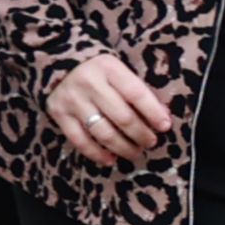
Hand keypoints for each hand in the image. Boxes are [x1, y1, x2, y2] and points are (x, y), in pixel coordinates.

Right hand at [48, 50, 175, 164]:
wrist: (60, 65)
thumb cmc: (100, 72)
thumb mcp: (120, 72)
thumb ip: (138, 91)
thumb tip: (162, 117)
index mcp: (109, 67)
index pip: (136, 93)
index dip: (153, 113)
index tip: (165, 126)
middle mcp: (89, 83)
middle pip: (122, 117)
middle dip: (141, 134)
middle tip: (151, 142)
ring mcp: (72, 100)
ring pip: (103, 132)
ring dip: (123, 147)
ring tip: (136, 152)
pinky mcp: (59, 114)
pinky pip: (80, 140)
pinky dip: (97, 154)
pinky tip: (111, 159)